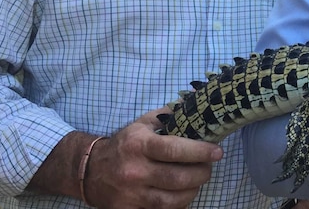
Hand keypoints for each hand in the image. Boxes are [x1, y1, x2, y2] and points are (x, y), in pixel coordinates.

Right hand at [83, 107, 223, 207]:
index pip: (175, 149)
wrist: (91, 170)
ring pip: (172, 200)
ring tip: (197, 180)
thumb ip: (170, 116)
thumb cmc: (125, 144)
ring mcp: (130, 194)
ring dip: (192, 190)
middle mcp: (134, 170)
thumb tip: (198, 107)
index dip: (200, 151)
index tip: (217, 151)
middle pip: (177, 178)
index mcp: (139, 145)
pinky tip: (182, 194)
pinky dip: (176, 204)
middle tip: (209, 167)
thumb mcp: (143, 124)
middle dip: (201, 173)